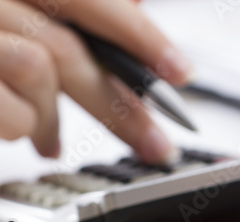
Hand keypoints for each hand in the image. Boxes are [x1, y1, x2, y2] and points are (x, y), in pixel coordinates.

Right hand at [0, 0, 190, 162]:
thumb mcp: (29, 15)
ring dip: (54, 120)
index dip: (140, 36)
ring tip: (52, 143)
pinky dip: (25, 129)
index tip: (180, 71)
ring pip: (38, 70)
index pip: (89, 0)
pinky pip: (12, 111)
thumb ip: (77, 15)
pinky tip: (23, 135)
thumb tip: (139, 9)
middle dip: (124, 108)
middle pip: (71, 49)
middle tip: (158, 145)